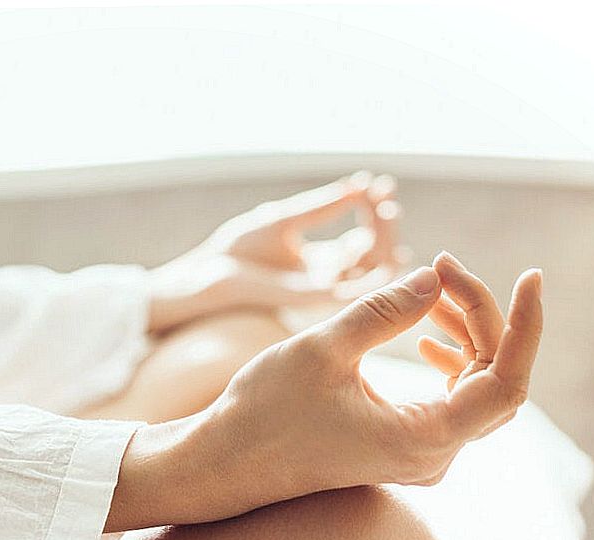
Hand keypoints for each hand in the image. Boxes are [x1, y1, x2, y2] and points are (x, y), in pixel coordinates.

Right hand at [109, 256, 541, 529]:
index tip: (531, 276)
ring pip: (476, 390)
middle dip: (482, 317)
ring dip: (466, 336)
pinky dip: (450, 362)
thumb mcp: (323, 350)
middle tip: (443, 268)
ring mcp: (421, 456)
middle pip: (495, 380)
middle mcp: (432, 456)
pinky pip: (453, 403)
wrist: (224, 464)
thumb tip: (435, 278)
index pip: (507, 382)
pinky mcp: (404, 448)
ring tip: (432, 293)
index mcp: (422, 440)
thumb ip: (385, 311)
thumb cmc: (263, 413)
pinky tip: (428, 338)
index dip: (526, 325)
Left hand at [145, 172, 405, 332]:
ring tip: (385, 210)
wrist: (207, 275)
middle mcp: (326, 281)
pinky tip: (384, 241)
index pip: (363, 242)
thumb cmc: (237, 249)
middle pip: (374, 258)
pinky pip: (359, 291)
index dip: (375, 214)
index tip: (381, 187)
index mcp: (319, 263)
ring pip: (374, 273)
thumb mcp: (286, 219)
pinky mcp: (313, 300)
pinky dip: (378, 271)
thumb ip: (322, 207)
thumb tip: (360, 186)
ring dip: (386, 242)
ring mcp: (322, 292)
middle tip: (386, 201)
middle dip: (385, 227)